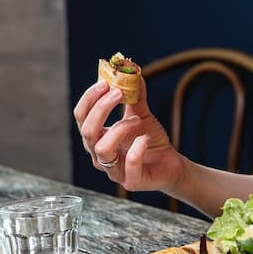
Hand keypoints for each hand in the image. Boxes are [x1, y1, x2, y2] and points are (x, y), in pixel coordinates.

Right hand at [73, 78, 182, 193]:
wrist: (171, 164)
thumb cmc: (150, 140)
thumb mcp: (142, 114)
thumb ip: (135, 96)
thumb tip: (133, 72)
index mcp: (97, 137)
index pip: (81, 116)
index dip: (90, 98)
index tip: (105, 82)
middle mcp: (99, 155)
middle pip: (87, 131)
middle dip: (101, 108)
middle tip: (119, 92)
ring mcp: (113, 171)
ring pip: (102, 149)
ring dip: (119, 128)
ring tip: (137, 119)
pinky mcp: (131, 181)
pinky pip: (129, 166)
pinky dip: (137, 149)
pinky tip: (145, 139)